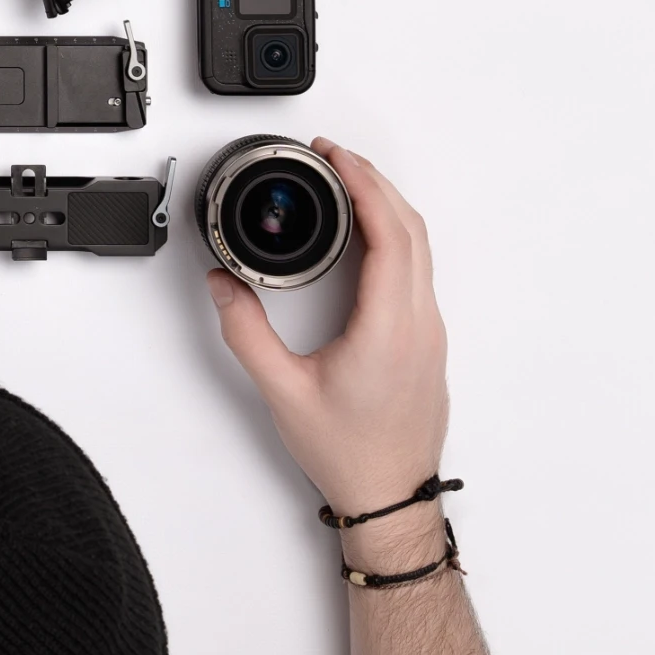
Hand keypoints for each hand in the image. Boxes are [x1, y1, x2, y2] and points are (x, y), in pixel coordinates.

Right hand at [205, 139, 450, 560]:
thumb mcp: (282, 393)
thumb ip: (246, 334)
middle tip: (336, 159)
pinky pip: (419, 271)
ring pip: (420, 249)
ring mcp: (430, 333)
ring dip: (388, 208)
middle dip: (374, 183)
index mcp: (388, 329)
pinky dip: (396, 238)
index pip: (389, 233)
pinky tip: (369, 238)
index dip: (364, 185)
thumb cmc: (349, 454)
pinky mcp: (428, 342)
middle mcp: (418, 325)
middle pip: (411, 229)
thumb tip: (223, 287)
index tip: (336, 158)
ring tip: (349, 187)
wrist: (391, 496)